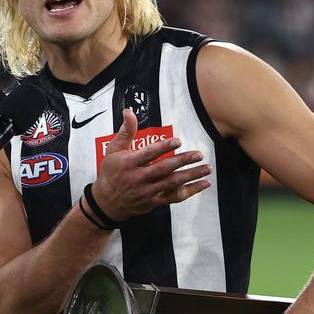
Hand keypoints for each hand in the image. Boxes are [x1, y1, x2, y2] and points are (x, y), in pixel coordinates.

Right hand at [90, 108, 211, 221]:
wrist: (107, 202)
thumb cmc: (111, 172)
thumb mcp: (114, 150)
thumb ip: (126, 131)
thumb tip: (129, 111)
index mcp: (128, 163)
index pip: (148, 154)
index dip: (164, 147)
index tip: (178, 140)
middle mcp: (138, 178)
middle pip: (163, 169)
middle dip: (182, 161)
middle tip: (198, 154)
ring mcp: (147, 191)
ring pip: (172, 183)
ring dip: (191, 175)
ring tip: (206, 167)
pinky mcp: (154, 201)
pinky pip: (174, 197)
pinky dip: (190, 191)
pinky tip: (203, 183)